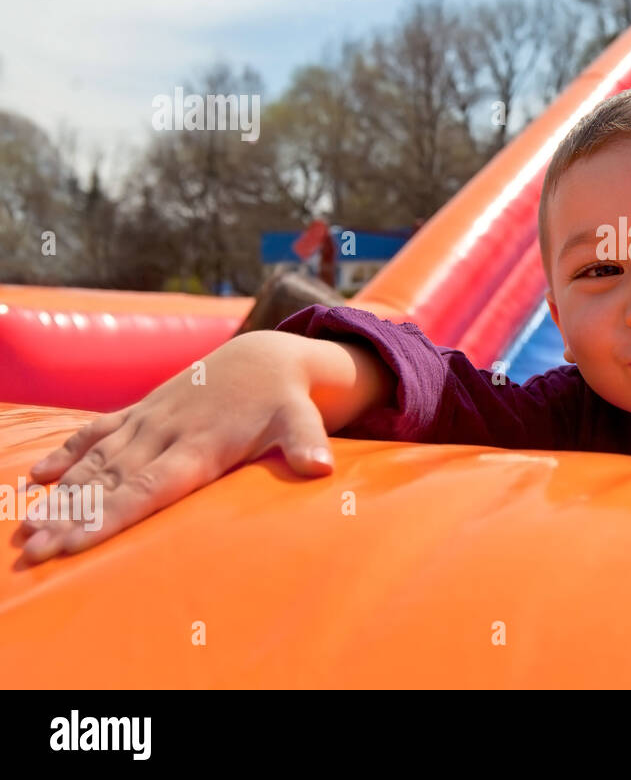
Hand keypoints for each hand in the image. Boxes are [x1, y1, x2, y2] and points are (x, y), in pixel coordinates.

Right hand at [16, 331, 388, 565]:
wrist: (266, 356)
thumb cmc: (284, 399)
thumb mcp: (302, 416)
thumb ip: (308, 441)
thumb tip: (322, 467)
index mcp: (201, 445)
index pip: (148, 490)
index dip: (109, 517)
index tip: (72, 545)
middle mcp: (167, 433)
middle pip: (111, 482)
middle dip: (70, 517)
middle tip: (33, 552)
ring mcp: (150, 420)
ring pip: (97, 460)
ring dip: (61, 493)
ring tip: (26, 528)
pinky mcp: (143, 411)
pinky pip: (99, 430)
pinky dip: (70, 451)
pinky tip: (39, 476)